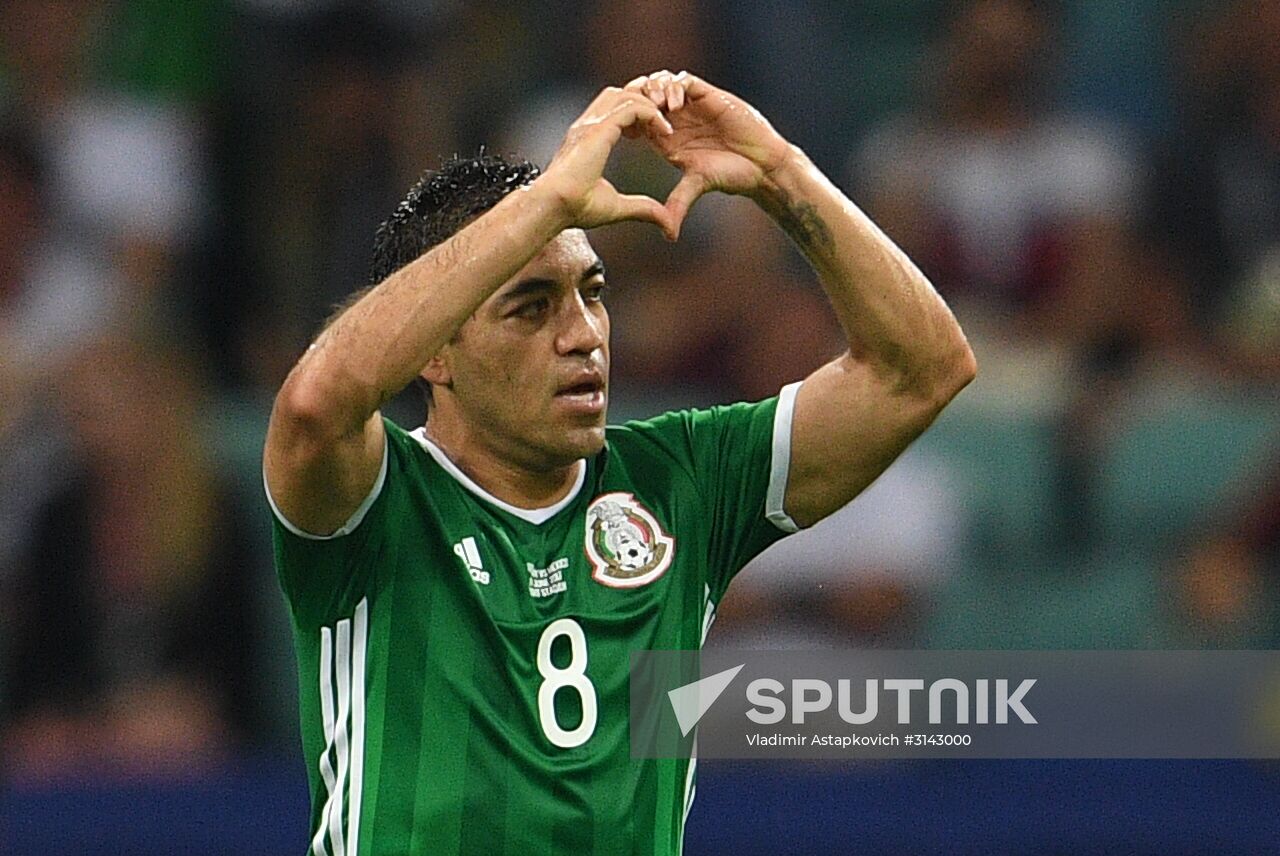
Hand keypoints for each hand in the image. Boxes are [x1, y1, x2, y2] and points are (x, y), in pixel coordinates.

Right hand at [540, 87, 679, 238]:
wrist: (553, 205)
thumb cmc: (574, 208)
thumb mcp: (617, 206)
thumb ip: (642, 208)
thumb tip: (666, 223)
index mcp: (587, 139)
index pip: (614, 110)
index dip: (637, 116)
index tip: (654, 135)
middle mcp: (588, 126)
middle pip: (620, 94)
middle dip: (644, 102)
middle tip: (664, 122)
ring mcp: (591, 124)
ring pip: (627, 94)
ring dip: (650, 104)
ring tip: (667, 125)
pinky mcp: (600, 128)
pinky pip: (633, 107)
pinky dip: (652, 113)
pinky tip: (665, 130)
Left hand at [626, 70, 792, 237]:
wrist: (762, 163)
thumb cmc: (731, 175)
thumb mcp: (696, 186)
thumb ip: (678, 204)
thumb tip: (668, 235)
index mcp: (666, 137)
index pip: (636, 118)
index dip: (627, 120)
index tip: (626, 133)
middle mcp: (676, 118)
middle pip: (643, 94)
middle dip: (636, 99)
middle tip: (636, 114)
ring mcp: (691, 104)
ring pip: (660, 82)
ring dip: (653, 91)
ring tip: (656, 109)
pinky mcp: (708, 95)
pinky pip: (683, 80)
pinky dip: (674, 88)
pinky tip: (675, 107)